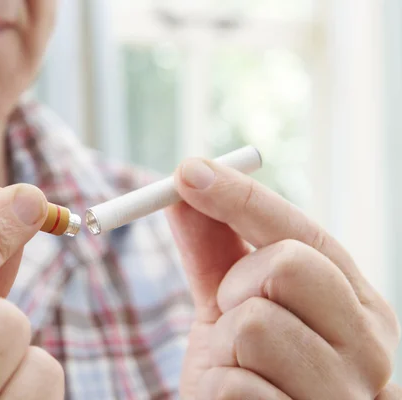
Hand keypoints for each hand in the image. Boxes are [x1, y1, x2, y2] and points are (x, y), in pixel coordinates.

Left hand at [166, 158, 399, 398]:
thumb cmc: (247, 372)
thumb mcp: (231, 307)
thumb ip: (216, 249)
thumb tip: (185, 185)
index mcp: (355, 307)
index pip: (303, 234)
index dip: (241, 197)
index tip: (188, 171)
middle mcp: (367, 349)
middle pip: (287, 266)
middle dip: (237, 284)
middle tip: (232, 312)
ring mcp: (342, 396)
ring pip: (253, 326)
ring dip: (224, 348)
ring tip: (241, 370)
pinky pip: (232, 386)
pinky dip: (216, 392)